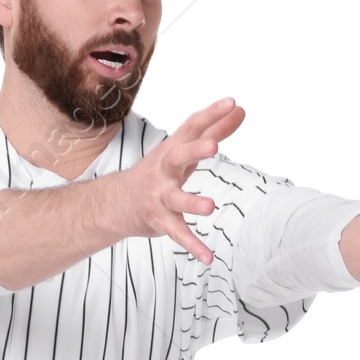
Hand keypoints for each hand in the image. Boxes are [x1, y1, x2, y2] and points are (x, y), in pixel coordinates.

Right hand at [116, 98, 245, 263]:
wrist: (118, 203)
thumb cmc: (159, 171)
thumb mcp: (184, 149)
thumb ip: (215, 130)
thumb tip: (241, 110)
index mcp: (173, 149)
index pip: (193, 126)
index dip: (212, 114)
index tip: (232, 102)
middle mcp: (164, 170)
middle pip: (178, 156)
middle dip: (194, 150)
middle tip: (213, 145)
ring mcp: (160, 196)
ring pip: (176, 199)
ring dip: (192, 202)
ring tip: (210, 207)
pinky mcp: (160, 220)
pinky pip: (177, 234)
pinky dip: (192, 246)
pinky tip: (208, 257)